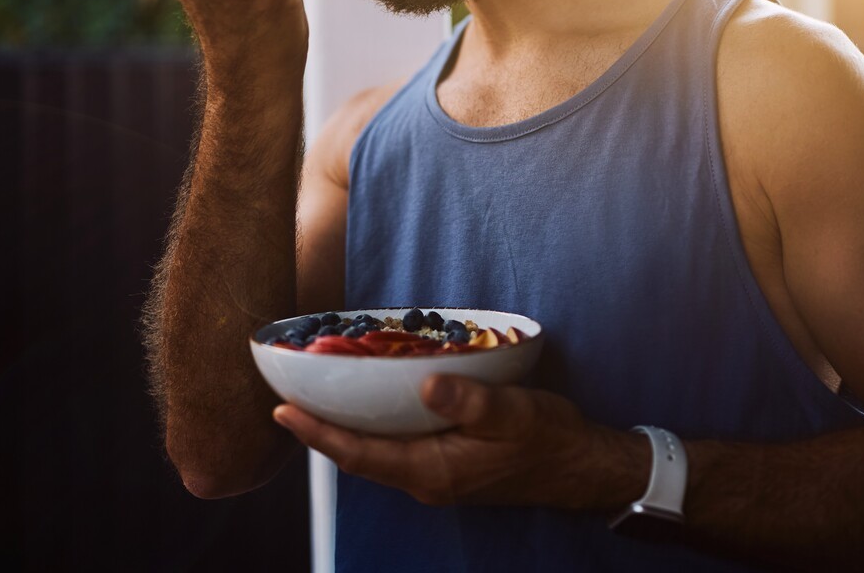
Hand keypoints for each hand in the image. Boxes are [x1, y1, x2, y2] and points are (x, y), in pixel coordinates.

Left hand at [273, 376, 640, 509]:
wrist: (580, 467)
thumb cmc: (549, 441)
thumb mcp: (515, 414)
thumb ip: (469, 401)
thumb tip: (425, 384)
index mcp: (433, 471)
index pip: (361, 455)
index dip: (318, 434)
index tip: (283, 411)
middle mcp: (426, 478)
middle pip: (358, 456)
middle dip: (320, 429)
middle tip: (286, 394)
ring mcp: (435, 473)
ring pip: (375, 451)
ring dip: (343, 427)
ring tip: (315, 394)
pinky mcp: (446, 463)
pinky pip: (396, 445)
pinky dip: (374, 424)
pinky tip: (369, 399)